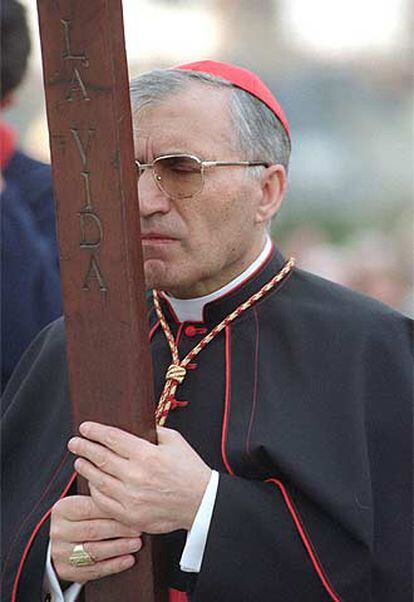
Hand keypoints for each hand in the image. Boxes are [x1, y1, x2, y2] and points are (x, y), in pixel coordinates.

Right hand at [50, 495, 141, 582]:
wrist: (64, 542)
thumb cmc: (82, 519)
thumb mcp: (84, 504)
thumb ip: (101, 499)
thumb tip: (128, 496)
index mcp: (62, 510)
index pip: (90, 509)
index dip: (113, 512)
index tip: (132, 512)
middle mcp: (59, 531)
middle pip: (93, 530)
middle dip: (120, 530)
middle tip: (138, 529)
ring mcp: (61, 553)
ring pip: (94, 551)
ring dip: (119, 548)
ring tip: (136, 543)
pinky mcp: (67, 571)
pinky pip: (94, 570)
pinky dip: (114, 565)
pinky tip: (128, 559)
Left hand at [68, 423, 211, 532]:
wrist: (202, 502)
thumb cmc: (190, 470)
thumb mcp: (175, 441)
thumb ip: (154, 431)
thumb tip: (137, 424)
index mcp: (147, 454)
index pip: (112, 438)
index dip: (95, 431)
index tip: (85, 427)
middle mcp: (136, 475)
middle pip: (101, 458)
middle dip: (84, 447)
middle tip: (74, 442)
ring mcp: (132, 498)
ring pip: (99, 480)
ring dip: (85, 468)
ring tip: (79, 461)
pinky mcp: (131, 515)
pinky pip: (104, 502)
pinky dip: (95, 491)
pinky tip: (93, 483)